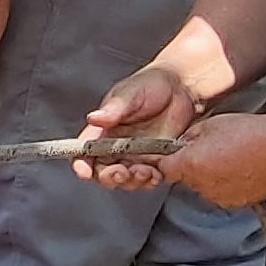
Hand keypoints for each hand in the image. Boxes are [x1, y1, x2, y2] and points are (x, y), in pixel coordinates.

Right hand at [73, 63, 200, 191]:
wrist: (184, 87)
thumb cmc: (152, 83)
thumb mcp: (131, 92)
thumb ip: (114, 108)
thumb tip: (94, 118)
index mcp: (104, 130)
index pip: (85, 152)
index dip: (82, 165)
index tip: (85, 172)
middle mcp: (117, 147)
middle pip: (104, 172)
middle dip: (110, 177)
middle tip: (121, 173)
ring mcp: (137, 156)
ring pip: (127, 180)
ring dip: (132, 181)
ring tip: (144, 171)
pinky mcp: (157, 162)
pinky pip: (149, 179)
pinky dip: (150, 181)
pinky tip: (156, 174)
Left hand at [92, 107, 265, 209]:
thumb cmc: (249, 132)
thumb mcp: (209, 125)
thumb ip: (188, 138)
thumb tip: (181, 145)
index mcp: (190, 165)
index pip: (163, 168)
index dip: (166, 161)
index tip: (167, 158)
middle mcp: (201, 185)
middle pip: (186, 178)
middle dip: (193, 166)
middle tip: (212, 151)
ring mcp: (219, 196)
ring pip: (205, 187)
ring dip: (211, 176)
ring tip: (232, 158)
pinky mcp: (237, 202)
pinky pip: (224, 193)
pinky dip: (228, 184)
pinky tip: (242, 168)